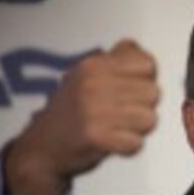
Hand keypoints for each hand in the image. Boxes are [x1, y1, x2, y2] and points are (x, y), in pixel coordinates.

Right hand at [5, 39, 160, 194]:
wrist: (40, 148)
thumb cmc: (68, 112)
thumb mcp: (84, 75)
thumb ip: (114, 60)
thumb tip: (134, 46)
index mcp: (94, 66)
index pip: (147, 64)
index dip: (146, 80)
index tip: (133, 91)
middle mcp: (94, 84)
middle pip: (153, 93)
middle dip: (144, 107)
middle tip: (123, 115)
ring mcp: (94, 110)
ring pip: (149, 119)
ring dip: (138, 129)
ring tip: (118, 128)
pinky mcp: (96, 137)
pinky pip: (136, 142)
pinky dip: (128, 147)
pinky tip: (113, 143)